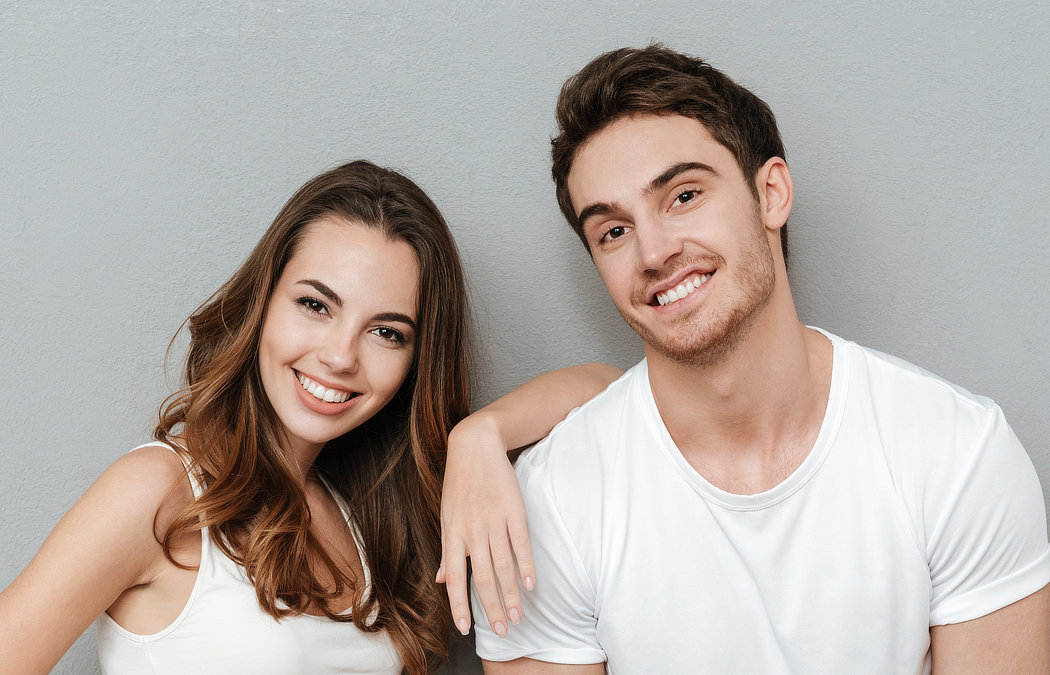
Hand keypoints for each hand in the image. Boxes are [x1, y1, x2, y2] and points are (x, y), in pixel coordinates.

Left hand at [437, 414, 534, 636]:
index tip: (465, 628)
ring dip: (511, 594)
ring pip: (503, 566)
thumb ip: (448, 549)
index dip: (460, 605)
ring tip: (517, 615)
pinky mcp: (514, 511)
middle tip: (501, 630)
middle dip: (492, 607)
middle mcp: (472, 532)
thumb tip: (443, 578)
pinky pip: (520, 545)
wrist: (475, 447)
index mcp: (453, 534)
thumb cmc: (460, 484)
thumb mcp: (447, 515)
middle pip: (482, 578)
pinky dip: (526, 566)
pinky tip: (530, 584)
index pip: (456, 578)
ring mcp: (494, 522)